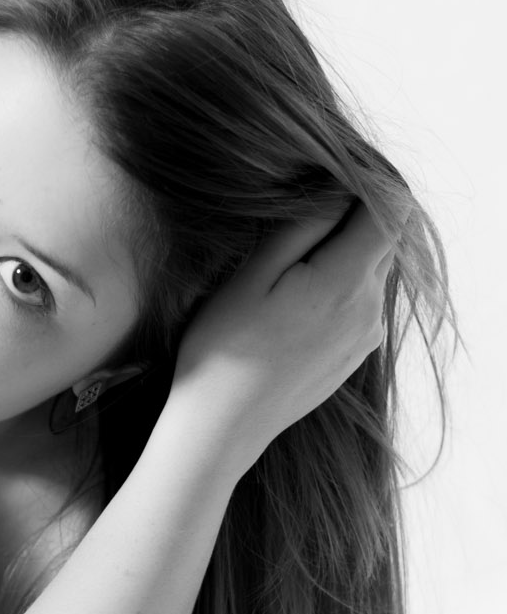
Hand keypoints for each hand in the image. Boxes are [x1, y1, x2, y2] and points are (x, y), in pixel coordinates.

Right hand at [172, 201, 401, 468]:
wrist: (221, 429)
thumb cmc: (224, 349)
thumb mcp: (252, 275)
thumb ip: (303, 226)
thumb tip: (340, 190)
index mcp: (346, 282)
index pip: (392, 209)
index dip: (368, 185)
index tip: (328, 184)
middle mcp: (369, 310)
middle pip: (382, 239)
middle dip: (349, 221)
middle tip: (293, 225)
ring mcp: (365, 338)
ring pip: (369, 272)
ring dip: (339, 257)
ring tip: (286, 271)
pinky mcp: (353, 357)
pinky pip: (358, 304)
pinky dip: (335, 290)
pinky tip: (291, 307)